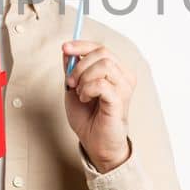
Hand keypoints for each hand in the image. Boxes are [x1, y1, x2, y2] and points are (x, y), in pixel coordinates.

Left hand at [62, 40, 134, 172]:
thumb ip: (72, 70)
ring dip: (84, 78)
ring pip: (104, 65)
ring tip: (80, 93)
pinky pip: (101, 83)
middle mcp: (124, 76)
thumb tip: (67, 51)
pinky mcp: (120, 100)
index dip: (81, 45)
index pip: (101, 48)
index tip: (65, 48)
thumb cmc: (89, 119)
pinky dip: (87, 89)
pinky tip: (85, 99)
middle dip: (80, 65)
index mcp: (115, 71)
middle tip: (71, 83)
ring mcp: (124, 88)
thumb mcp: (74, 89)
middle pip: (103, 52)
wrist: (95, 144)